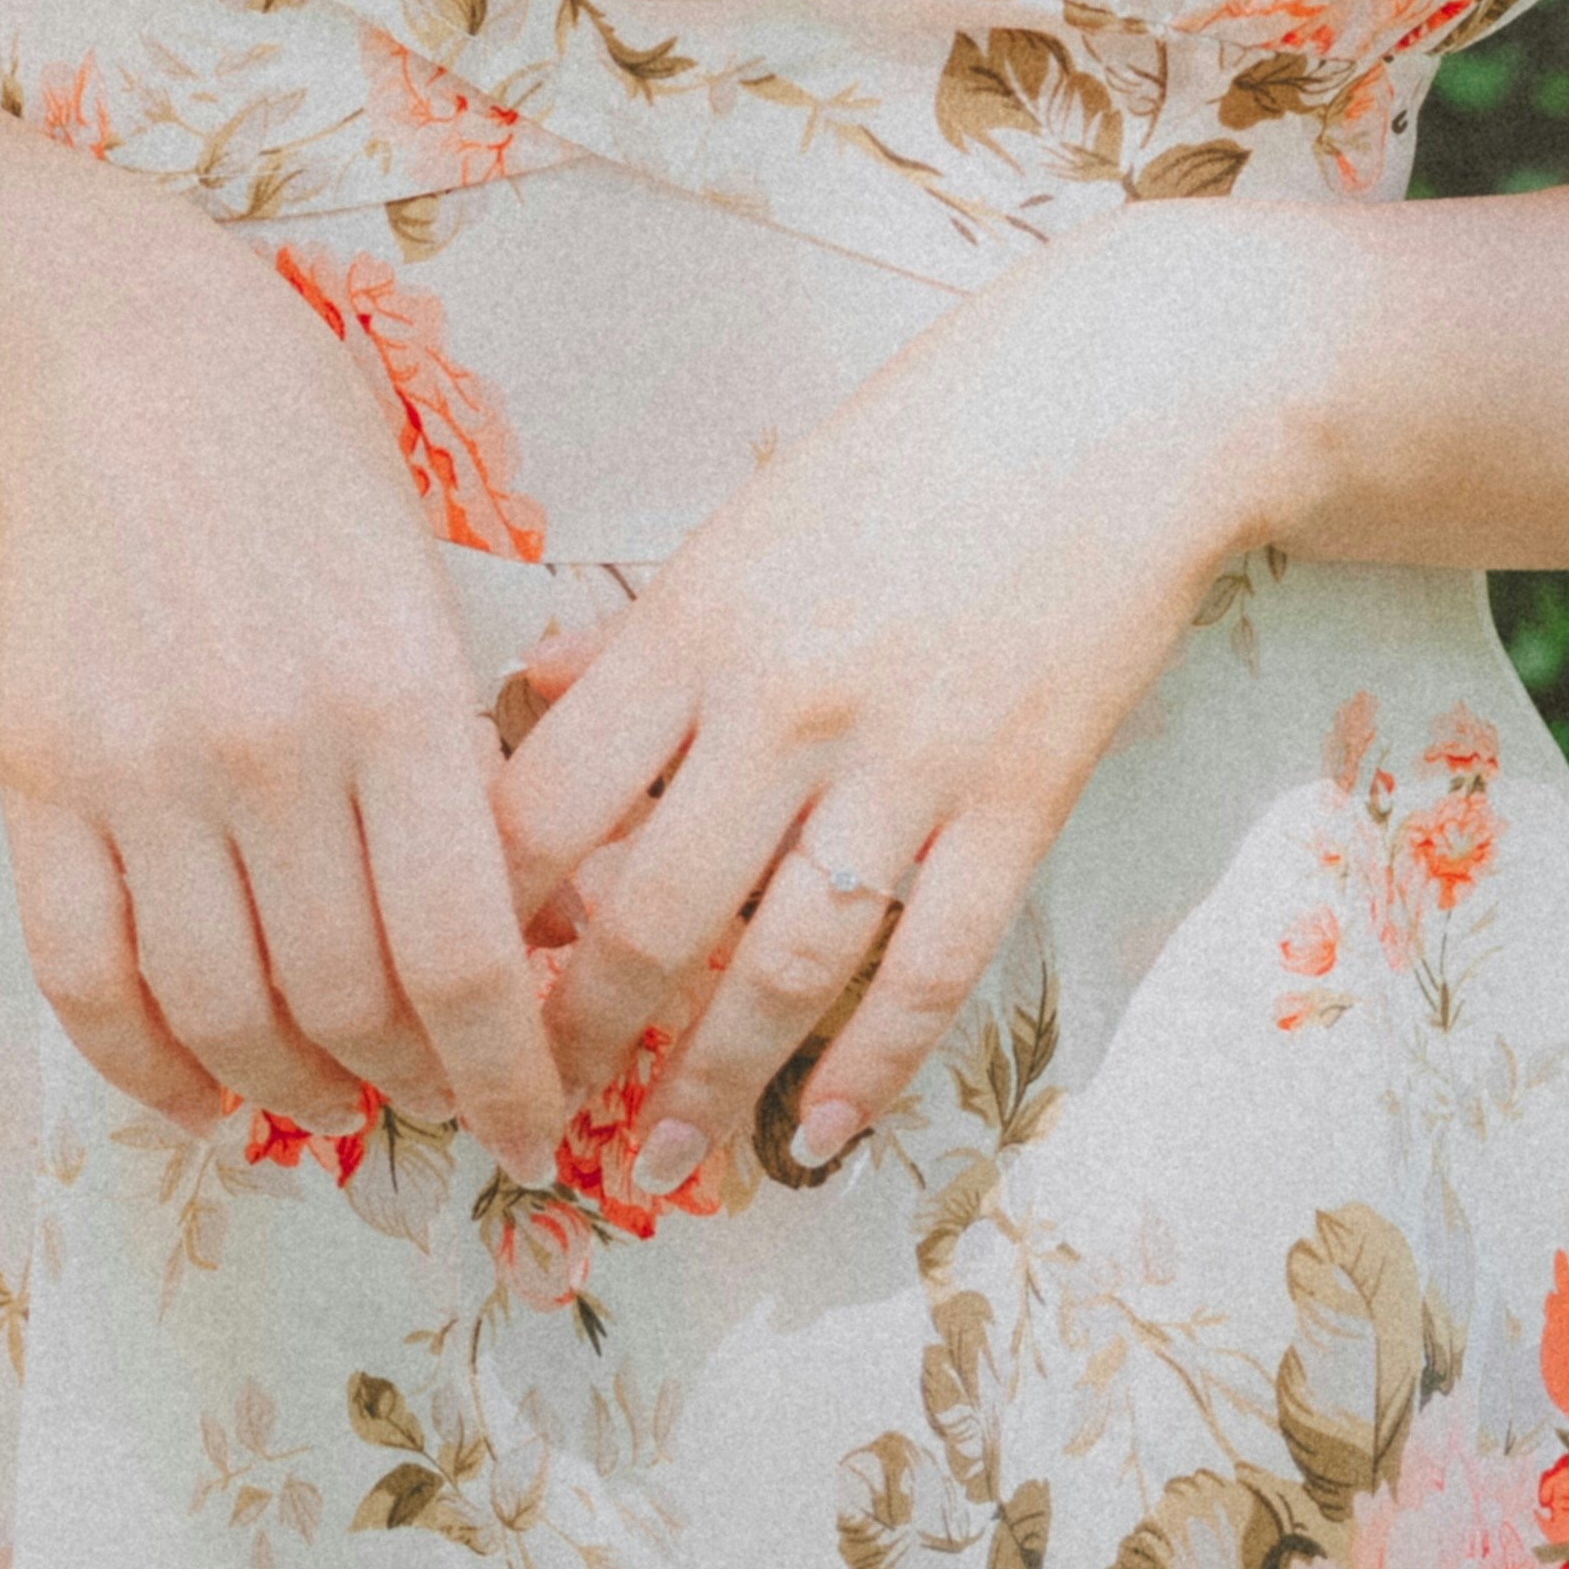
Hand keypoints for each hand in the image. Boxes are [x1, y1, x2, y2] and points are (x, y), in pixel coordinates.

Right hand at [0, 228, 571, 1185]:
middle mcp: (272, 749)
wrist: (116, 358)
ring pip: (223, 1018)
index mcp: (397, 693)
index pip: (467, 960)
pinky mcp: (38, 780)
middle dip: (409, 1089)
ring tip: (333, 1103)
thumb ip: (461, 764)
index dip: (509, 1079)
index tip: (536, 1133)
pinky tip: (202, 1097)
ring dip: (289, 1097)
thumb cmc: (305, 459)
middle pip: (348, 1008)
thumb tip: (523, 942)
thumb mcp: (426, 586)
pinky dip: (148, 1073)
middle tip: (437, 1103)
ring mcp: (142, 771)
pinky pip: (88, 983)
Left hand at [489, 212, 1304, 1188]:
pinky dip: (869, 1069)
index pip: (544, 805)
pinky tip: (818, 1132)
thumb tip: (533, 693)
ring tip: (657, 1167)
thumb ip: (644, 623)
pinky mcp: (1016, 805)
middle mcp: (784, 704)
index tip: (443, 982)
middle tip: (525, 1118)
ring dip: (707, 1087)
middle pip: (645, 918)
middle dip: (572, 1041)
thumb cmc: (925, 441)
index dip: (479, 914)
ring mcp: (905, 765)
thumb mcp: (754, 509)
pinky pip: (928, 970)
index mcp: (697, 619)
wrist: (1125, 401)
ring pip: (779, 971)